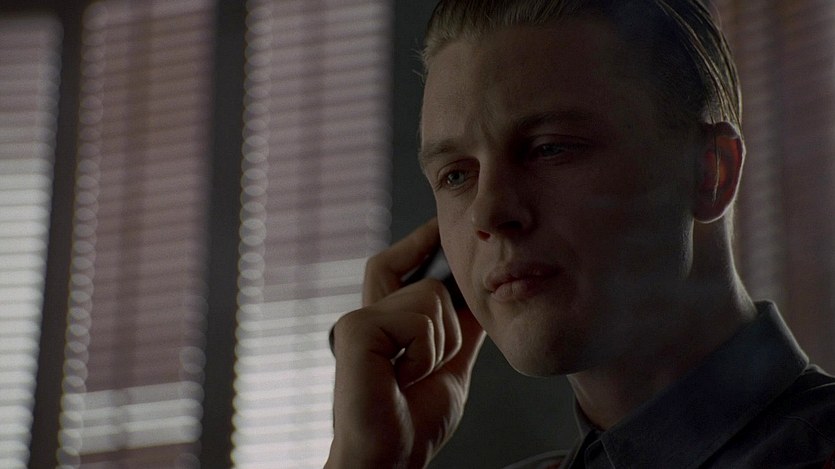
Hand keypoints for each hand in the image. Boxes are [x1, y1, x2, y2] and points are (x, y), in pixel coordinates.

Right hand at [325, 218, 484, 468]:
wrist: (392, 458)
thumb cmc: (413, 422)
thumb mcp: (449, 369)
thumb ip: (460, 335)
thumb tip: (478, 304)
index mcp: (386, 323)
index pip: (396, 265)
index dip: (417, 242)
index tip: (439, 224)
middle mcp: (368, 315)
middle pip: (421, 278)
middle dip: (446, 323)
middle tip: (427, 366)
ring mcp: (359, 320)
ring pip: (429, 297)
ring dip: (439, 346)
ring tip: (414, 378)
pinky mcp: (356, 329)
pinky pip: (418, 320)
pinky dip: (425, 354)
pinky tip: (403, 380)